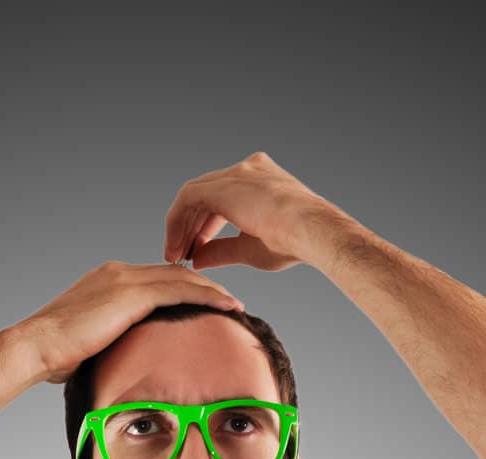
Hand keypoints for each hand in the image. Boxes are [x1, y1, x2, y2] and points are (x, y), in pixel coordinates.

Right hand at [18, 260, 244, 385]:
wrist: (36, 347)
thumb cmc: (56, 356)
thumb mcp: (92, 345)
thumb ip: (114, 343)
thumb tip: (129, 366)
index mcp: (109, 281)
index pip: (156, 281)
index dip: (184, 291)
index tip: (206, 306)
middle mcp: (119, 272)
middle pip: (173, 273)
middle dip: (204, 287)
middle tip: (230, 302)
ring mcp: (124, 279)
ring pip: (181, 277)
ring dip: (212, 290)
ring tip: (236, 304)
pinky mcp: (129, 293)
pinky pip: (179, 289)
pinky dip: (206, 295)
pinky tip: (227, 305)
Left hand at [163, 150, 321, 273]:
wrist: (310, 231)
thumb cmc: (292, 242)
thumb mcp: (249, 248)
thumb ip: (221, 250)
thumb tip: (198, 260)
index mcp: (261, 180)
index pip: (222, 200)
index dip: (205, 227)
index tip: (196, 251)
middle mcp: (248, 170)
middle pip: (206, 195)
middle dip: (190, 227)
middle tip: (180, 255)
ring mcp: (237, 173)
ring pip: (195, 195)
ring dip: (181, 226)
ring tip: (175, 255)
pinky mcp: (224, 184)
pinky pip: (188, 197)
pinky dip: (177, 222)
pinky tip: (175, 246)